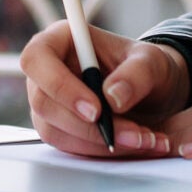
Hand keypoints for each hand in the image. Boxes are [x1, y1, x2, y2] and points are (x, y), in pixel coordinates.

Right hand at [19, 21, 191, 157]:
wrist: (154, 93)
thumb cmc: (145, 68)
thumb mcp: (152, 62)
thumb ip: (137, 74)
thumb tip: (112, 97)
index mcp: (61, 40)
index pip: (37, 59)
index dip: (60, 86)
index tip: (95, 110)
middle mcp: (47, 71)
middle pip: (43, 103)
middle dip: (87, 126)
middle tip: (130, 134)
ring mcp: (49, 102)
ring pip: (54, 131)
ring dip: (98, 143)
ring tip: (142, 140)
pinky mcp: (58, 129)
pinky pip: (69, 147)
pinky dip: (101, 151)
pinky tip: (132, 146)